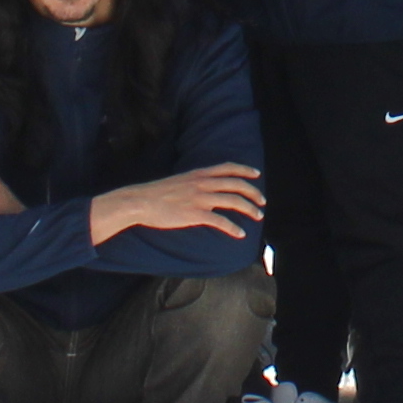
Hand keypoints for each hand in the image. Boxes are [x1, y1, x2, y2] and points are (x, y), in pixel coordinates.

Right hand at [91, 163, 267, 244]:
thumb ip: (195, 183)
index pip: (227, 168)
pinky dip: (233, 227)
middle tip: (262, 202)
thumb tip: (207, 189)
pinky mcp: (194, 214)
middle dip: (253, 193)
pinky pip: (220, 221)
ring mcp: (199, 198)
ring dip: (249, 209)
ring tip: (258, 217)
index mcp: (198, 174)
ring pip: (233, 200)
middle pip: (236, 184)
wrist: (141, 201)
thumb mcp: (180, 181)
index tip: (256, 175)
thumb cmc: (157, 193)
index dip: (245, 170)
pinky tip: (240, 234)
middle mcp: (202, 183)